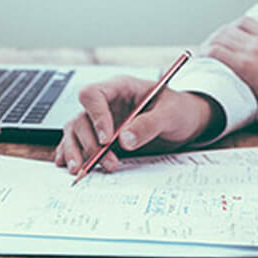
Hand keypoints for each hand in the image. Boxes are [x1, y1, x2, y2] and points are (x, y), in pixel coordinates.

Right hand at [55, 76, 224, 172]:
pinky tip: (71, 165)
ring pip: (75, 132)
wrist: (186, 122)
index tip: (107, 139)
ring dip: (76, 151)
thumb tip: (125, 140)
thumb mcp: (170, 114)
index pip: (93, 95)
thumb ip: (148, 124)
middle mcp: (106, 103)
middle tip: (108, 161)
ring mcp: (101, 121)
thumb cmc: (179, 110)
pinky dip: (73, 154)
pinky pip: (78, 143)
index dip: (96, 117)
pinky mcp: (101, 137)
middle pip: (81, 118)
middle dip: (90, 143)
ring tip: (82, 170)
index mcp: (120, 88)